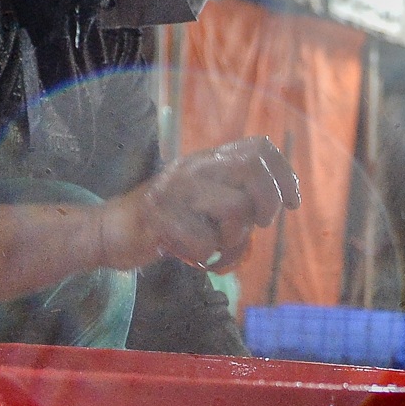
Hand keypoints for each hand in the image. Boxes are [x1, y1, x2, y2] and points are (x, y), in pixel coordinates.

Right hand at [99, 136, 297, 270]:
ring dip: (234, 239)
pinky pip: (206, 242)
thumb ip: (241, 200)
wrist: (111, 231)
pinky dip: (206, 258)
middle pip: (252, 168)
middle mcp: (195, 168)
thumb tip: (280, 206)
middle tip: (260, 225)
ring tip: (216, 246)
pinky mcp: (160, 217)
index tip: (293, 203)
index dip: (284, 174)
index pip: (259, 148)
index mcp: (210, 161)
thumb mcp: (208, 203)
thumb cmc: (169, 223)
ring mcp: (176, 190)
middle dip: (268, 201)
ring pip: (234, 209)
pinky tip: (192, 256)